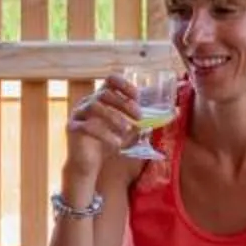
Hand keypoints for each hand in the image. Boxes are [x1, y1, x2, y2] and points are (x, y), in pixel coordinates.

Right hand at [61, 72, 145, 197]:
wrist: (86, 165)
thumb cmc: (106, 145)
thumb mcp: (126, 132)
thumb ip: (141, 123)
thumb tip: (173, 114)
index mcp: (100, 98)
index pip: (110, 81)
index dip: (124, 85)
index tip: (138, 97)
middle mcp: (87, 102)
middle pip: (104, 93)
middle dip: (124, 103)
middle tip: (139, 116)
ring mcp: (78, 114)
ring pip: (94, 106)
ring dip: (114, 117)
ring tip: (127, 129)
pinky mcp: (72, 128)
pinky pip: (87, 126)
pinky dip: (105, 134)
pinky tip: (116, 144)